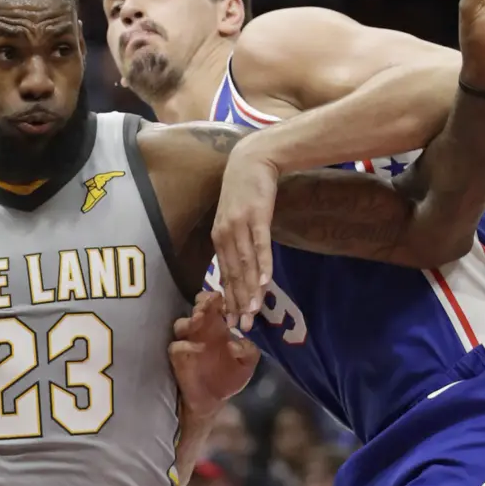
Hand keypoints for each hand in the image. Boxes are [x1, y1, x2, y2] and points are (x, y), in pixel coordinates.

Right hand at [169, 292, 259, 419]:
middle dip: (201, 303)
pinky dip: (184, 345)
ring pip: (181, 324)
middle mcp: (201, 330)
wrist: (214, 399)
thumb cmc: (230, 376)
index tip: (222, 299)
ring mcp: (187, 342)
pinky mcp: (178, 357)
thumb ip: (249, 351)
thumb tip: (235, 345)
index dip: (216, 298)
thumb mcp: (247, 364)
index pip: (213, 303)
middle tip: (207, 306)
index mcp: (218, 326)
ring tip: (199, 319)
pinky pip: (176, 347)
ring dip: (189, 321)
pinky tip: (195, 348)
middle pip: (196, 308)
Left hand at [211, 139, 277, 329]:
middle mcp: (225, 234)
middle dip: (238, 302)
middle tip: (243, 325)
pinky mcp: (257, 216)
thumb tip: (242, 269)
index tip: (233, 321)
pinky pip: (260, 245)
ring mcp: (240, 225)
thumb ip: (236, 243)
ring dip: (251, 289)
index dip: (229, 298)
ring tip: (254, 311)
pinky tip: (266, 282)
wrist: (252, 160)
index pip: (224, 274)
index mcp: (219, 238)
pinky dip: (263, 265)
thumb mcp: (234, 219)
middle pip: (233, 274)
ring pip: (246, 264)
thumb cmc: (245, 191)